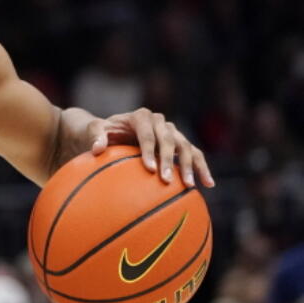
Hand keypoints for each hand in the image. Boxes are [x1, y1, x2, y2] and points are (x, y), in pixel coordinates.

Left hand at [87, 107, 214, 187]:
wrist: (116, 131)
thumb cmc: (104, 132)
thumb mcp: (95, 130)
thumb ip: (95, 136)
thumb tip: (96, 149)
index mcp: (141, 116)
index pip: (147, 134)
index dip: (149, 151)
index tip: (150, 169)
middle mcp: (160, 121)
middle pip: (168, 140)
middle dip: (169, 161)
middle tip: (167, 181)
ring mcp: (172, 131)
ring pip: (186, 147)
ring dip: (190, 166)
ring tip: (190, 185)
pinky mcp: (180, 143)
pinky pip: (195, 154)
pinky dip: (202, 168)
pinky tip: (208, 184)